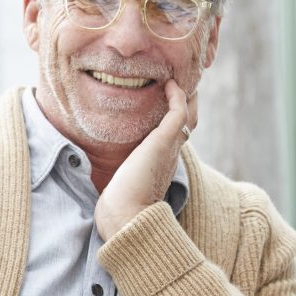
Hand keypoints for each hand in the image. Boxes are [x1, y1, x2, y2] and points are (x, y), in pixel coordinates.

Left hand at [94, 79, 196, 240]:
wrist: (126, 217)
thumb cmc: (120, 207)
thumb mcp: (123, 186)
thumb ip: (122, 180)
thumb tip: (106, 188)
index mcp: (163, 163)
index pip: (176, 135)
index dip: (176, 118)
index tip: (169, 102)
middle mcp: (171, 154)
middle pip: (189, 122)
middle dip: (187, 103)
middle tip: (181, 83)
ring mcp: (170, 147)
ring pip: (189, 115)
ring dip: (186, 95)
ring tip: (178, 78)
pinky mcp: (164, 142)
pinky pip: (178, 112)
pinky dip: (177, 96)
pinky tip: (170, 84)